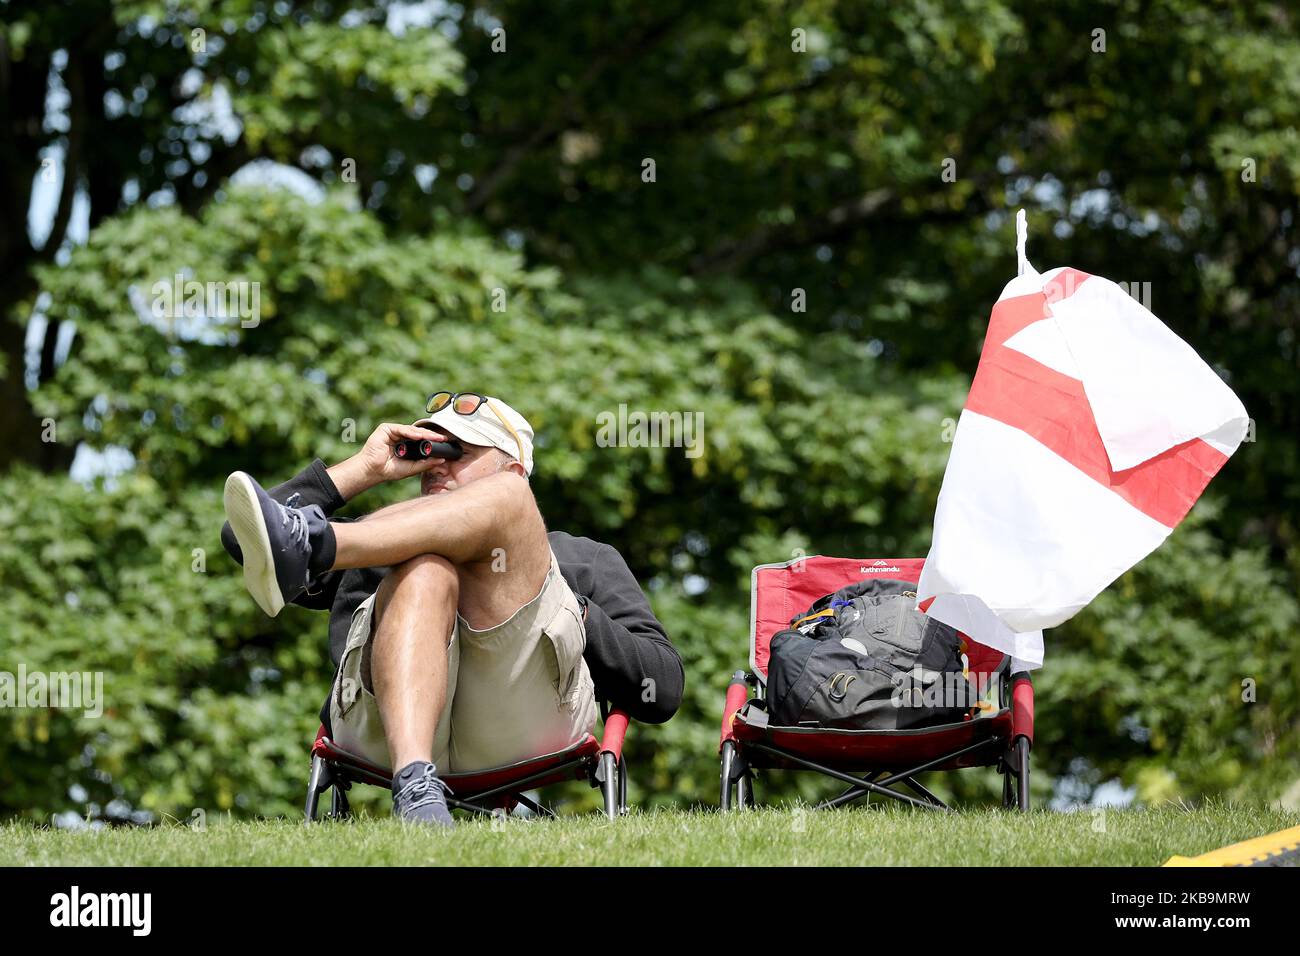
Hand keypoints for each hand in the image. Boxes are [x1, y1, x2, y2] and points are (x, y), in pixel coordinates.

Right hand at [329, 422, 450, 497]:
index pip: (422, 439)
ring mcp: (393, 431)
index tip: (445, 443)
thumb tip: (441, 460)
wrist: (373, 471)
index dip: (433, 441)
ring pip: (412, 430)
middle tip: (443, 438)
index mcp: (407, 444)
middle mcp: (401, 436)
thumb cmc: (389, 470)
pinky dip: (410, 432)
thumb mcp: (412, 468)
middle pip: (419, 433)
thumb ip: (425, 464)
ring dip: (424, 433)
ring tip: (435, 438)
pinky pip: (401, 429)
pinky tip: (419, 436)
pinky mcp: (386, 428)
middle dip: (431, 436)